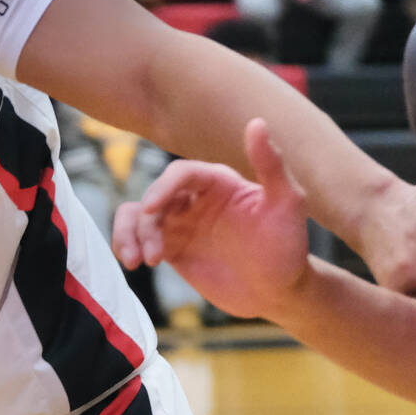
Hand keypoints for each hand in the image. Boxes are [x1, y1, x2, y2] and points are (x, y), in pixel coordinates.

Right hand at [113, 118, 313, 319]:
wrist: (280, 292)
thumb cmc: (288, 246)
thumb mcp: (287, 204)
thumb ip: (271, 165)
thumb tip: (258, 122)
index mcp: (218, 181)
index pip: (181, 174)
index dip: (163, 188)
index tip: (153, 209)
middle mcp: (195, 198)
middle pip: (154, 195)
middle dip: (145, 222)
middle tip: (153, 253)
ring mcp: (181, 223)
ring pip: (139, 216)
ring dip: (129, 234)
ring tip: (137, 261)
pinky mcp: (172, 248)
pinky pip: (138, 238)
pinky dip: (127, 245)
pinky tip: (133, 262)